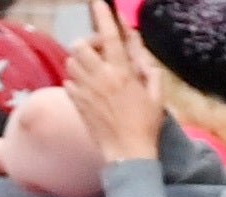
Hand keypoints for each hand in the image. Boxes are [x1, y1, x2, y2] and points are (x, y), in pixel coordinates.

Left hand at [65, 20, 169, 165]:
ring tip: (93, 73)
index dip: (103, 16)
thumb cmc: (146, 126)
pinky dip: (77, 81)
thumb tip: (141, 53)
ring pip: (71, 61)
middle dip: (87, 44)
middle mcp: (100, 77)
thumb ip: (149, 71)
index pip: (110, 37)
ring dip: (81, 62)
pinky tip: (89, 91)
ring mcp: (85, 89)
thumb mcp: (157, 98)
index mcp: (122, 73)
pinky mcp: (76, 101)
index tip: (98, 2)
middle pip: (79, 45)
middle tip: (98, 52)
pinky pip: (69, 81)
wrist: (127, 152)